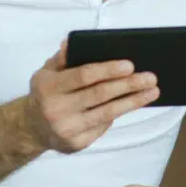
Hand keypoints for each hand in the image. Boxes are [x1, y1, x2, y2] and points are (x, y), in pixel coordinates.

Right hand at [24, 43, 159, 151]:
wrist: (32, 128)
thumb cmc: (46, 93)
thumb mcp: (46, 72)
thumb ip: (62, 58)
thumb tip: (73, 42)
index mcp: (49, 87)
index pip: (83, 76)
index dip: (108, 70)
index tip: (130, 65)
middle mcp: (57, 109)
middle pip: (100, 95)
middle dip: (128, 85)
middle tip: (151, 78)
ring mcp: (67, 129)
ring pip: (107, 113)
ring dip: (133, 102)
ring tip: (153, 92)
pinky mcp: (77, 144)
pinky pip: (103, 126)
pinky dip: (119, 114)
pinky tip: (134, 104)